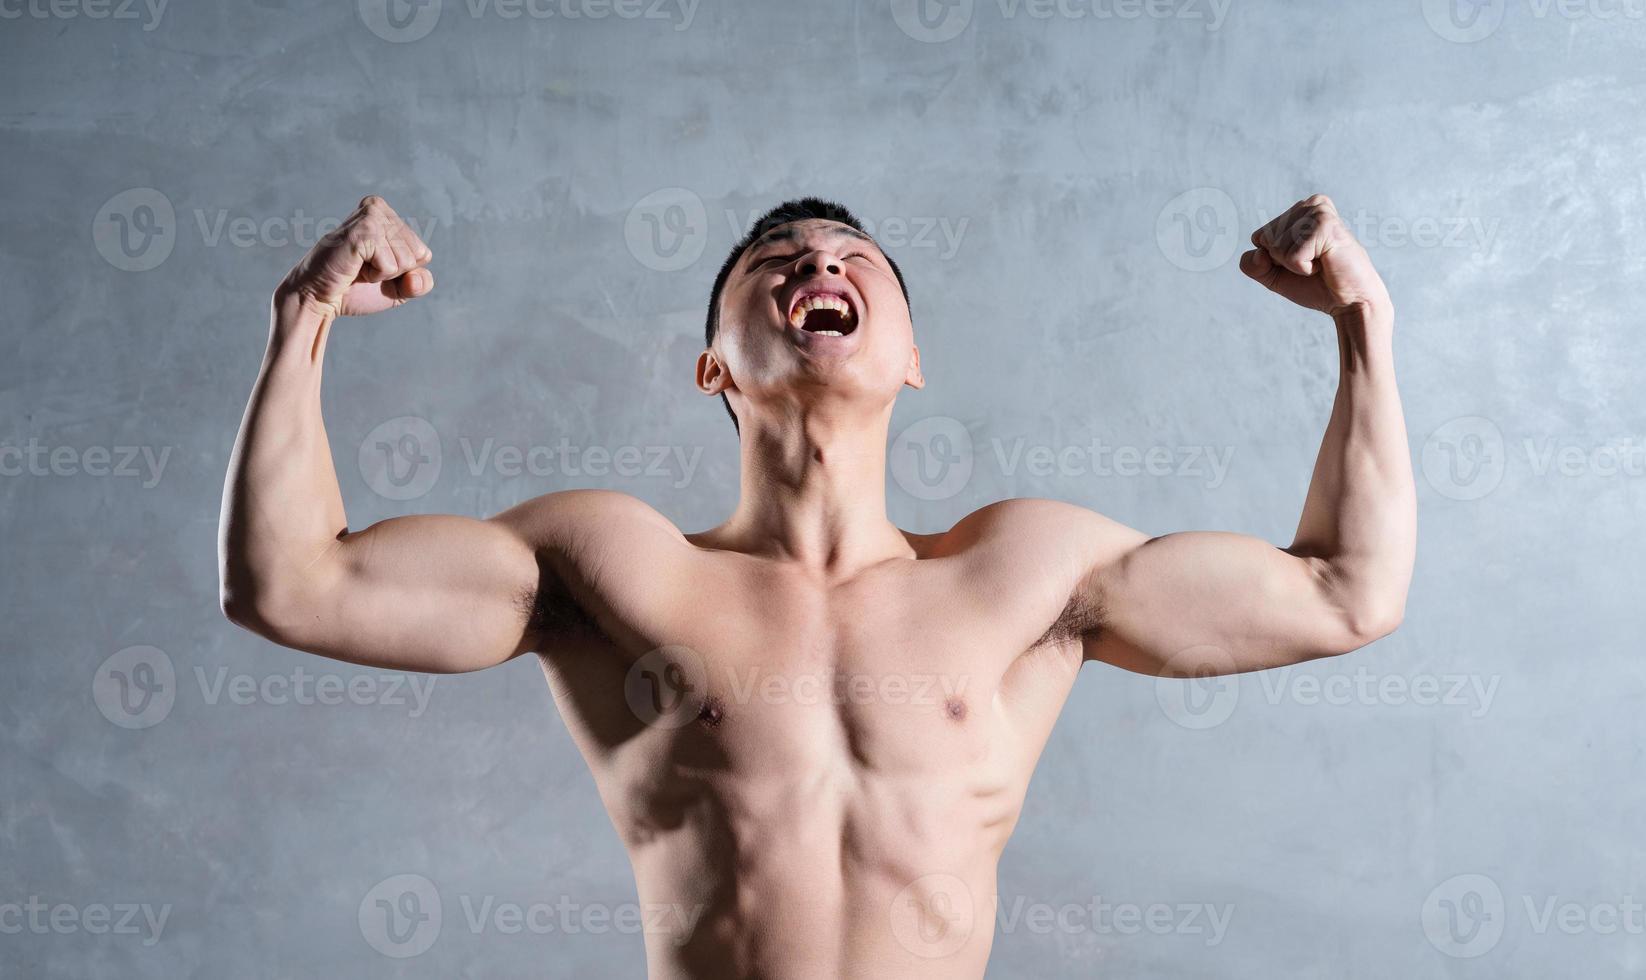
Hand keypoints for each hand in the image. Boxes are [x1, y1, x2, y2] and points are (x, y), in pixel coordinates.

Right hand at [276, 195, 432, 319]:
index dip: (403, 272)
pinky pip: (391, 266)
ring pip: (406, 261)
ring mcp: (371, 216)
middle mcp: (378, 208)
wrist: (319, 298)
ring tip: (357, 266)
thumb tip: (418, 277)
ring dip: (383, 274)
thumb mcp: (398, 288)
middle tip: (363, 268)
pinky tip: (354, 267)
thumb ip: (420, 282)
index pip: (423, 253)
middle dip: (395, 273)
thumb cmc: (355, 289)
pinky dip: (376, 275)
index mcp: (387, 214)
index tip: (373, 267)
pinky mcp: (363, 231)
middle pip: (418, 255)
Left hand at [1240, 195, 1390, 321]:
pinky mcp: (1325, 225)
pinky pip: (1290, 256)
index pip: (1258, 237)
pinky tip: (1326, 263)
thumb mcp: (1273, 275)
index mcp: (1299, 210)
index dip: (1274, 260)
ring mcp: (1318, 212)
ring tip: (1322, 262)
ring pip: (1276, 247)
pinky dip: (1303, 268)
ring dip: (1295, 265)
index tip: (1303, 261)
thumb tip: (1260, 252)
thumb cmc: (1315, 285)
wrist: (1350, 302)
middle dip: (1283, 262)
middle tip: (1315, 263)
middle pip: (1265, 240)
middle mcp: (1310, 204)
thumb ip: (1252, 264)